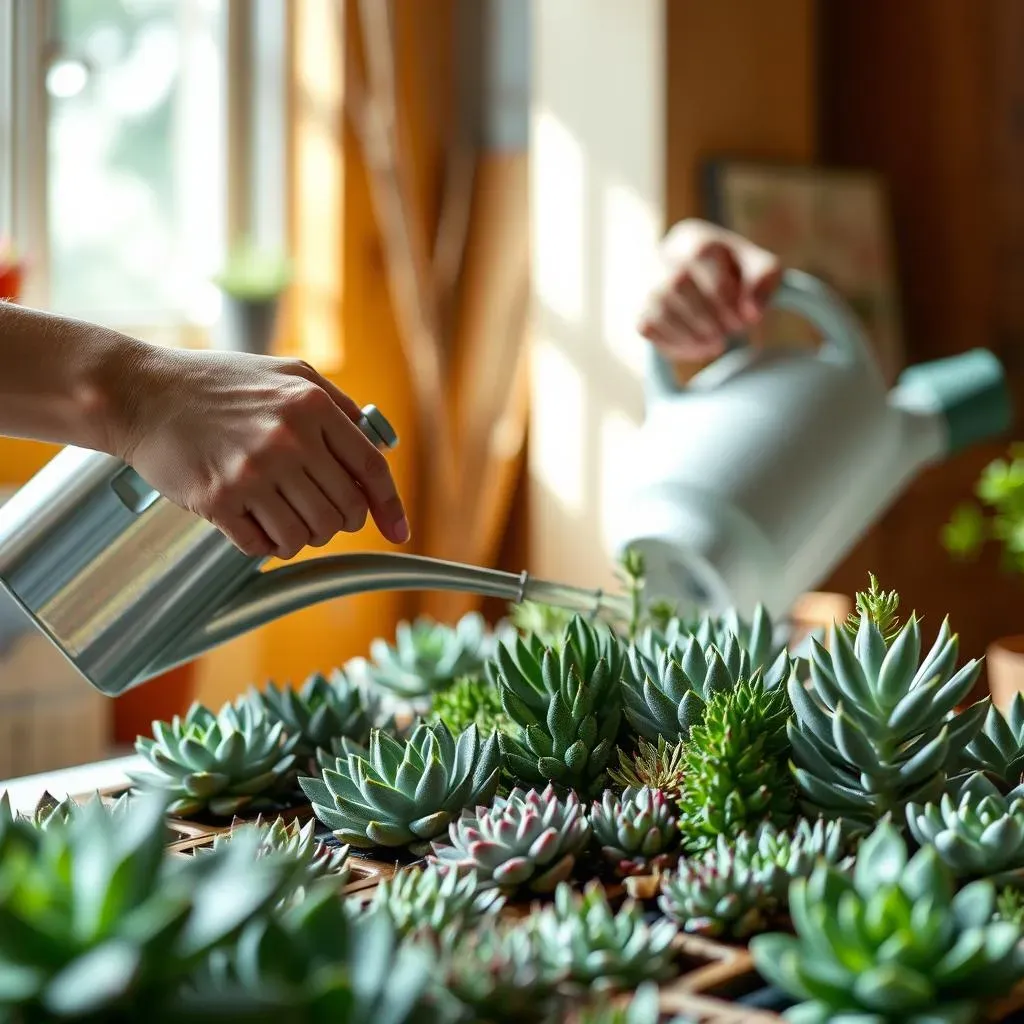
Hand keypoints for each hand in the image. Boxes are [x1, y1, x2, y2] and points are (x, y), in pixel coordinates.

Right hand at [116, 350, 408, 559]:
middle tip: (318, 512)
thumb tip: (376, 444)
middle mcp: (289, 440)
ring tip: (282, 515)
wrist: (143, 393)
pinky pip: (264, 546)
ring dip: (301, 535)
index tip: (399, 532)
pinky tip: (252, 521)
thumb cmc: (217, 383)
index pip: (370, 470)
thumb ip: (336, 403)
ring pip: (308, 535)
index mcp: (312, 406)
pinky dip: (265, 543)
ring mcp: (253, 472)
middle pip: (344, 512)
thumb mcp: (288, 372)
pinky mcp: (219, 500)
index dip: (389, 507)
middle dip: (339, 521)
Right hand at [638, 219, 782, 361]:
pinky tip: (700, 348)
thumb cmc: (736, 276)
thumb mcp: (760, 268)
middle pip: (677, 282)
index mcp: (692, 237)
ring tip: (718, 343)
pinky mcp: (641, 314)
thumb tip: (752, 313)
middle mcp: (663, 257)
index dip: (725, 290)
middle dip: (709, 314)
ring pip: (659, 308)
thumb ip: (764, 280)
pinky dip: (677, 344)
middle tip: (733, 331)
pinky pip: (649, 328)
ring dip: (693, 333)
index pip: (701, 254)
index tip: (748, 316)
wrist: (705, 291)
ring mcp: (647, 286)